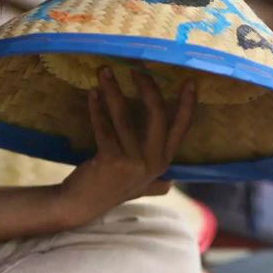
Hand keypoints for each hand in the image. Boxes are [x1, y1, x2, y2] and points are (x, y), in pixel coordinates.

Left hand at [58, 67, 195, 226]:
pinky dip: (97, 108)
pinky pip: (104, 127)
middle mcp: (153, 163)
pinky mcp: (112, 161)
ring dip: (113, 91)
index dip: (187, 105)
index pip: (180, 129)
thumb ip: (156, 184)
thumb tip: (171, 183)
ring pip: (125, 117)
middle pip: (157, 115)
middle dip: (148, 87)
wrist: (82, 205)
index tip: (190, 82)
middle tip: (136, 68)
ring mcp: (133, 163)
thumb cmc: (110, 190)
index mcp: (162, 163)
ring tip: (105, 72)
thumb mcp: (140, 186)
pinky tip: (92, 95)